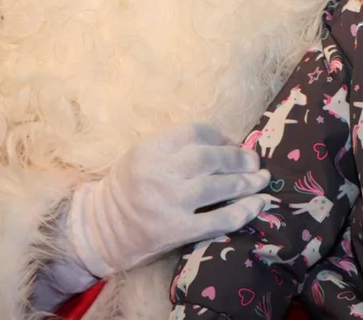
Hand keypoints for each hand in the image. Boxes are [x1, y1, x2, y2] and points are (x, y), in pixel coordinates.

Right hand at [66, 123, 270, 277]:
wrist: (100, 230)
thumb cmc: (127, 189)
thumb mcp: (143, 156)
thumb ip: (177, 149)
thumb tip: (228, 145)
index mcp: (150, 148)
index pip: (194, 132)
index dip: (221, 137)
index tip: (234, 144)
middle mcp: (159, 172)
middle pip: (210, 158)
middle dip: (239, 159)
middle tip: (255, 163)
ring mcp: (168, 202)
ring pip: (217, 187)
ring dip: (246, 183)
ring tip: (262, 180)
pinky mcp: (175, 230)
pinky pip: (217, 219)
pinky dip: (242, 211)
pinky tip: (257, 205)